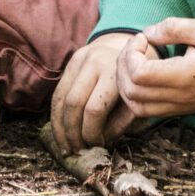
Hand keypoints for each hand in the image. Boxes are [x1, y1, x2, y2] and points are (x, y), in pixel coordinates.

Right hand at [50, 33, 148, 152]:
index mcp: (115, 73)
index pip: (94, 109)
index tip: (96, 146)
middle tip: (77, 151)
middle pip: (73, 104)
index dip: (92, 133)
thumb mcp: (138, 99)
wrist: (132, 44)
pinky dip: (56, 115)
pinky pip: (58, 92)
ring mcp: (79, 60)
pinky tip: (61, 132)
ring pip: (60, 98)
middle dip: (72, 132)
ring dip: (60, 127)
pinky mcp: (71, 62)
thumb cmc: (138, 79)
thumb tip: (101, 142)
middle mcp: (94, 63)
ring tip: (66, 147)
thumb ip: (121, 121)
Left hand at [116, 17, 194, 119]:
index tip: (144, 37)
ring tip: (137, 61)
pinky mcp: (181, 110)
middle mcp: (178, 98)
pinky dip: (136, 94)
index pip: (138, 74)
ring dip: (126, 83)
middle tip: (136, 46)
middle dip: (123, 66)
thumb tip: (148, 32)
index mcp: (183, 77)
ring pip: (135, 106)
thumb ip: (174, 28)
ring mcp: (179, 107)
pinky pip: (147, 111)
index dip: (131, 52)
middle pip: (131, 92)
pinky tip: (145, 74)